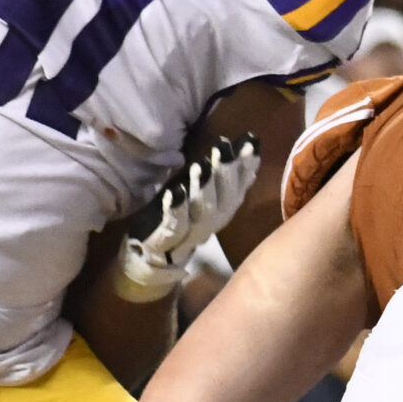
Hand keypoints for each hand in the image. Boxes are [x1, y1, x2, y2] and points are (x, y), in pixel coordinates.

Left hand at [117, 137, 261, 303]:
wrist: (151, 259)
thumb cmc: (174, 221)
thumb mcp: (195, 199)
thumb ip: (213, 181)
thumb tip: (230, 153)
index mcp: (221, 212)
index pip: (239, 187)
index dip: (246, 166)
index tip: (251, 142)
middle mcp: (212, 224)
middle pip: (225, 199)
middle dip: (227, 173)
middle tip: (226, 147)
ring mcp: (191, 234)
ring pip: (203, 211)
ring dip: (203, 188)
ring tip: (202, 166)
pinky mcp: (166, 240)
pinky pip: (174, 224)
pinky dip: (176, 209)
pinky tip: (175, 192)